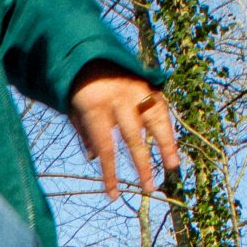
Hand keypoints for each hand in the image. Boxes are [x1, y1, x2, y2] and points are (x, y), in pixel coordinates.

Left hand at [68, 62, 179, 198]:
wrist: (89, 51)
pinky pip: (161, 108)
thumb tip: (96, 159)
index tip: (114, 195)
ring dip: (166, 145)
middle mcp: (119, 98)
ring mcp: (137, 89)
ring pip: (155, 120)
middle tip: (149, 189)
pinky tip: (172, 145)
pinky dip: (167, 126)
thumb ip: (86, 134)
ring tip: (173, 166)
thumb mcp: (74, 110)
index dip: (110, 174)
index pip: (106, 148)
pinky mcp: (148, 83)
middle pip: (133, 138)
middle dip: (142, 165)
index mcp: (96, 107)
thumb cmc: (78, 87)